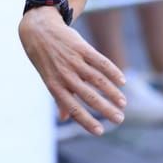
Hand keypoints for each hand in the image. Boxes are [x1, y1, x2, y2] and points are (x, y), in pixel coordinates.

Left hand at [17, 9, 126, 135]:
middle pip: (88, 95)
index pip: (73, 108)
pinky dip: (112, 71)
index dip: (86, 121)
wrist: (39, 31)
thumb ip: (58, 98)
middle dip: (105, 109)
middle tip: (119, 119)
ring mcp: (73, 61)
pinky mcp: (81, 48)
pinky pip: (100, 61)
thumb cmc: (46, 60)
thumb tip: (64, 119)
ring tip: (123, 103)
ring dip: (112, 92)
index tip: (100, 132)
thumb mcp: (48, 79)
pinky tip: (122, 80)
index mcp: (55, 86)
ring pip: (96, 79)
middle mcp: (65, 75)